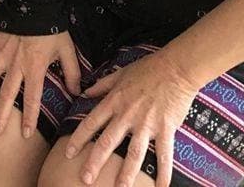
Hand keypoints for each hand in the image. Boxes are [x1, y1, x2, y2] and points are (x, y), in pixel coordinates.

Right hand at [0, 31, 80, 138]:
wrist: (36, 3)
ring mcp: (2, 53)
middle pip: (6, 93)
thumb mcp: (67, 50)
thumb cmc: (53, 28)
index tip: (24, 133)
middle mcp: (16, 64)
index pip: (32, 97)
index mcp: (35, 67)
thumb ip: (72, 73)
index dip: (29, 116)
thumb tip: (76, 92)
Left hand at [64, 51, 196, 186]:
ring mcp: (146, 123)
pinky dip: (164, 172)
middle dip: (95, 162)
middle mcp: (127, 115)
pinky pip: (164, 154)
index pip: (91, 122)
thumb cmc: (148, 68)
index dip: (78, 139)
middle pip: (107, 141)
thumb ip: (102, 85)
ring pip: (133, 152)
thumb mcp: (120, 73)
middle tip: (85, 179)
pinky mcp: (165, 129)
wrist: (175, 68)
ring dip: (126, 173)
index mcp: (115, 101)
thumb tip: (85, 92)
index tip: (68, 153)